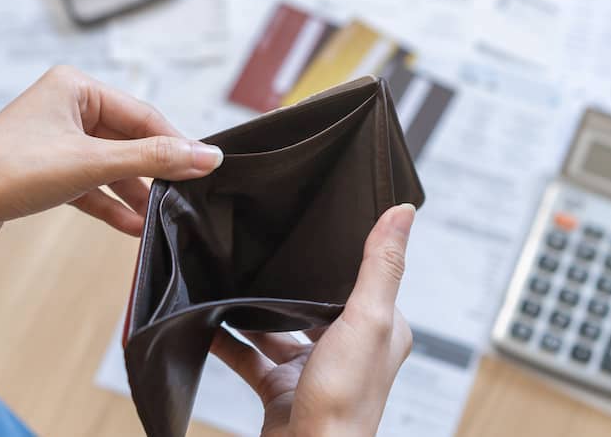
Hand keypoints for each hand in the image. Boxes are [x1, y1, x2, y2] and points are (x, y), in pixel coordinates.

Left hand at [0, 65, 223, 247]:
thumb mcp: (92, 163)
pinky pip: (88, 184)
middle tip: (182, 198)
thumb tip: (206, 157)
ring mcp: (51, 139)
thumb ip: (153, 159)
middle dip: (151, 173)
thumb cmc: (8, 171)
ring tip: (158, 219)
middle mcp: (63, 106)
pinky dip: (107, 203)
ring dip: (131, 193)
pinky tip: (131, 226)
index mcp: (74, 86)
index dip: (174, 144)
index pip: (142, 114)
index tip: (204, 170)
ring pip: (108, 165)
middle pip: (126, 140)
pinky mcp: (42, 170)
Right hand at [210, 204, 415, 436]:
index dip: (339, 258)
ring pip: (278, 329)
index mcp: (380, 331)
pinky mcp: (280, 390)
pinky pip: (249, 357)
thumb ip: (380, 266)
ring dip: (253, 310)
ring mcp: (312, 371)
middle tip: (259, 250)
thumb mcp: (367, 319)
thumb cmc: (345, 400)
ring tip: (226, 280)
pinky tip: (207, 322)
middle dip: (287, 282)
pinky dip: (227, 340)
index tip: (314, 226)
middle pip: (315, 303)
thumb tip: (403, 212)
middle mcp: (348, 350)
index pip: (362, 282)